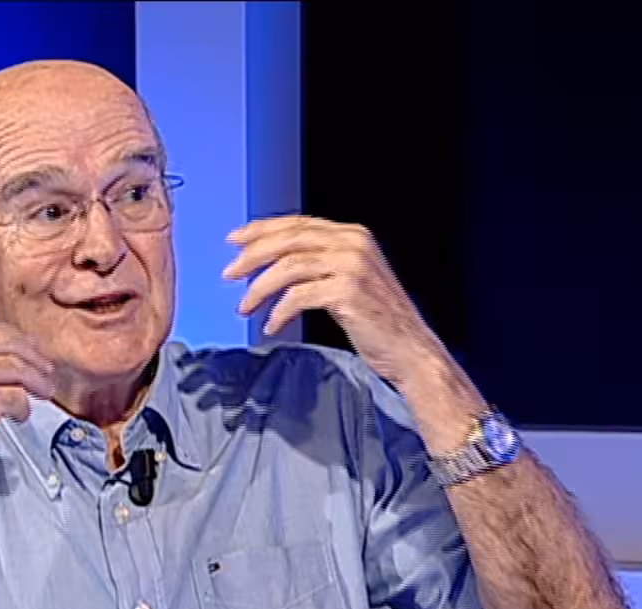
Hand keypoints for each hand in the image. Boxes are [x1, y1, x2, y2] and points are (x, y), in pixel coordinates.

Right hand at [0, 314, 53, 531]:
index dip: (11, 336)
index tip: (25, 348)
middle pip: (5, 340)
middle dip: (31, 354)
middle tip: (45, 368)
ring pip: (17, 365)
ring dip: (37, 379)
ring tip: (43, 391)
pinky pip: (17, 395)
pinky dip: (25, 407)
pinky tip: (20, 415)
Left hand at [223, 215, 436, 383]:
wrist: (411, 351)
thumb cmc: (379, 322)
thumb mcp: (349, 281)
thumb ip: (320, 265)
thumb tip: (273, 262)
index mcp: (353, 236)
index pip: (298, 224)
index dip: (262, 229)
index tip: (235, 241)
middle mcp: (354, 244)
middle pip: (289, 240)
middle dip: (253, 255)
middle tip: (230, 274)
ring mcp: (352, 266)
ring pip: (289, 266)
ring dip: (260, 288)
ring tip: (245, 307)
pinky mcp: (347, 291)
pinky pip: (298, 296)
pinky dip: (279, 311)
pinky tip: (272, 326)